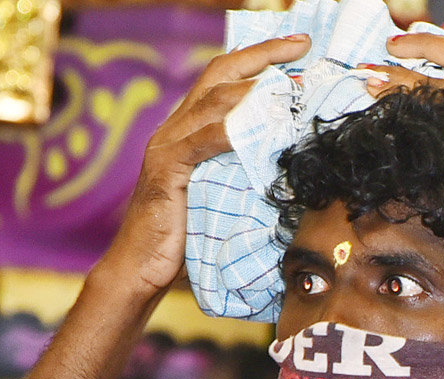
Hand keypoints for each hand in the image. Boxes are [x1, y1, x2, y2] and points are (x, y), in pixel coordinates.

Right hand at [99, 35, 310, 295]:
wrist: (141, 268)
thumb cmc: (186, 237)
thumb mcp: (221, 194)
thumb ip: (243, 170)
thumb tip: (288, 160)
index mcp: (188, 130)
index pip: (223, 79)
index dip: (259, 57)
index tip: (299, 45)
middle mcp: (174, 129)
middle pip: (219, 75)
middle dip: (263, 55)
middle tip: (302, 44)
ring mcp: (166, 147)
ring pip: (212, 102)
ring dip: (256, 90)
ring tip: (291, 84)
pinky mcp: (166, 171)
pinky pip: (202, 142)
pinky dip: (230, 131)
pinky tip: (258, 126)